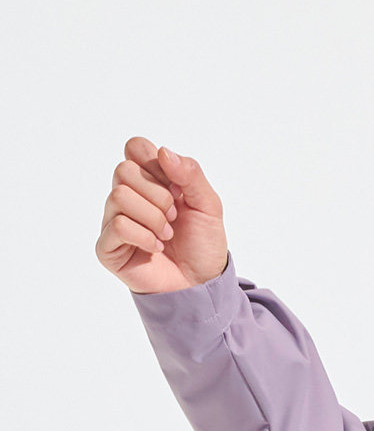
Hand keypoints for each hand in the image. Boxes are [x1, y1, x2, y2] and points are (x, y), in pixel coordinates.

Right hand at [97, 137, 229, 292]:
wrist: (202, 282)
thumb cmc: (202, 244)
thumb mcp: (209, 205)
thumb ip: (191, 174)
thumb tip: (163, 152)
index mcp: (148, 180)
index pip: (135, 147)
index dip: (156, 164)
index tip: (177, 188)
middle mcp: (127, 196)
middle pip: (124, 170)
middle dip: (159, 195)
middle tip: (174, 217)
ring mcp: (113, 220)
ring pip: (119, 196)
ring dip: (154, 218)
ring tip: (167, 235)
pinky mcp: (108, 246)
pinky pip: (118, 225)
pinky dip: (145, 236)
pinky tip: (156, 248)